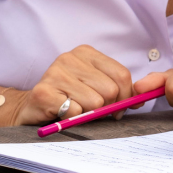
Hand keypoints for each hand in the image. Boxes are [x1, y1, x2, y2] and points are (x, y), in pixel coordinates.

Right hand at [10, 45, 134, 125]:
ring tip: (76, 110)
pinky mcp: (43, 92)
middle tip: (95, 112)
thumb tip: (140, 101)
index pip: (122, 74)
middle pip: (110, 90)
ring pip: (95, 102)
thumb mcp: (95, 86)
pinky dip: (72, 119)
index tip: (118, 108)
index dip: (125, 96)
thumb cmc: (69, 98)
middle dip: (108, 107)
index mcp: (86, 53)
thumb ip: (118, 90)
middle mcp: (69, 58)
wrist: (33, 107)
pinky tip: (62, 113)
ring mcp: (55, 73)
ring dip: (88, 114)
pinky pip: (75, 112)